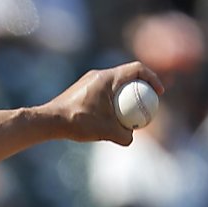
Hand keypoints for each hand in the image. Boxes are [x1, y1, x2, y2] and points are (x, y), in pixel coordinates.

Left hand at [44, 63, 164, 146]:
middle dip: (141, 87)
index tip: (159, 93)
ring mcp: (89, 81)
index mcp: (108, 77)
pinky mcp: (82, 90)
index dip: (153, 78)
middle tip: (148, 103)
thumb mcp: (106, 131)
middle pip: (127, 75)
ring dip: (126, 95)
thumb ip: (124, 135)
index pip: (137, 69)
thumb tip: (131, 138)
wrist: (48, 121)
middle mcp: (98, 75)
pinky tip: (112, 117)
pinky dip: (113, 101)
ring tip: (130, 113)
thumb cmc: (77, 122)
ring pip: (115, 84)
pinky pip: (104, 91)